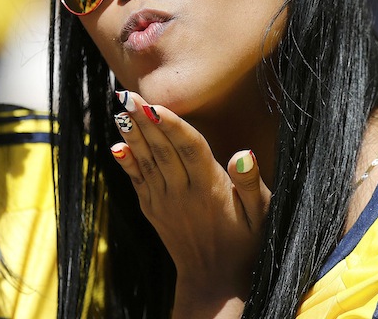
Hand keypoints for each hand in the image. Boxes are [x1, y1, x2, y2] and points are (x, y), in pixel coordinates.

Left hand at [111, 91, 270, 317]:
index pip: (189, 148)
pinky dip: (127, 161)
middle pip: (161, 149)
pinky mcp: (152, 209)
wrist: (214, 282)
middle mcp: (183, 193)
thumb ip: (250, 183)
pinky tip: (116, 143)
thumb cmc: (245, 243)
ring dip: (131, 133)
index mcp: (210, 189)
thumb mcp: (261, 215)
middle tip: (125, 94)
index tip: (155, 104)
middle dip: (143, 119)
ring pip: (146, 161)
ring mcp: (164, 202)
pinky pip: (137, 180)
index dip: (172, 125)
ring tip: (118, 108)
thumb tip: (244, 152)